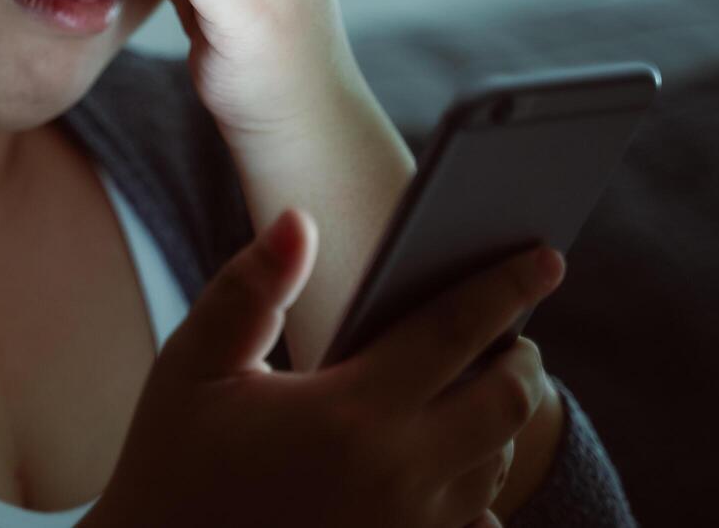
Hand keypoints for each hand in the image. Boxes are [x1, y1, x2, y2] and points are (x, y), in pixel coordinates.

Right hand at [82, 207, 566, 527]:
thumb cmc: (173, 465)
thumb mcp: (193, 366)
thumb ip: (250, 289)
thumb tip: (300, 221)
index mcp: (349, 412)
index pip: (457, 331)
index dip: (507, 286)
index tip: (545, 255)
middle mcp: (397, 476)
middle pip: (507, 403)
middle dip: (522, 358)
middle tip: (512, 332)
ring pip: (499, 464)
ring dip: (503, 417)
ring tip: (483, 382)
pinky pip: (474, 521)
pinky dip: (477, 482)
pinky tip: (452, 460)